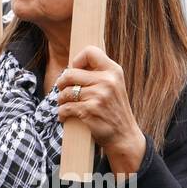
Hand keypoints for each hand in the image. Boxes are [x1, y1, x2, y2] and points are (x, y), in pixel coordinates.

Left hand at [54, 45, 146, 175]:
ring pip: (65, 92)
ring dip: (61, 100)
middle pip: (70, 73)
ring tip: (66, 104)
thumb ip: (99, 73)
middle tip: (64, 90)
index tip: (75, 71)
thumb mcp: (114, 85)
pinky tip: (66, 116)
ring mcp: (98, 96)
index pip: (90, 51)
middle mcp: (107, 81)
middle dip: (62, 83)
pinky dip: (62, 113)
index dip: (77, 60)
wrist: (124, 136)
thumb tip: (73, 63)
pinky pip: (64, 108)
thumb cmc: (114, 109)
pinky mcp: (89, 111)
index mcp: (113, 71)